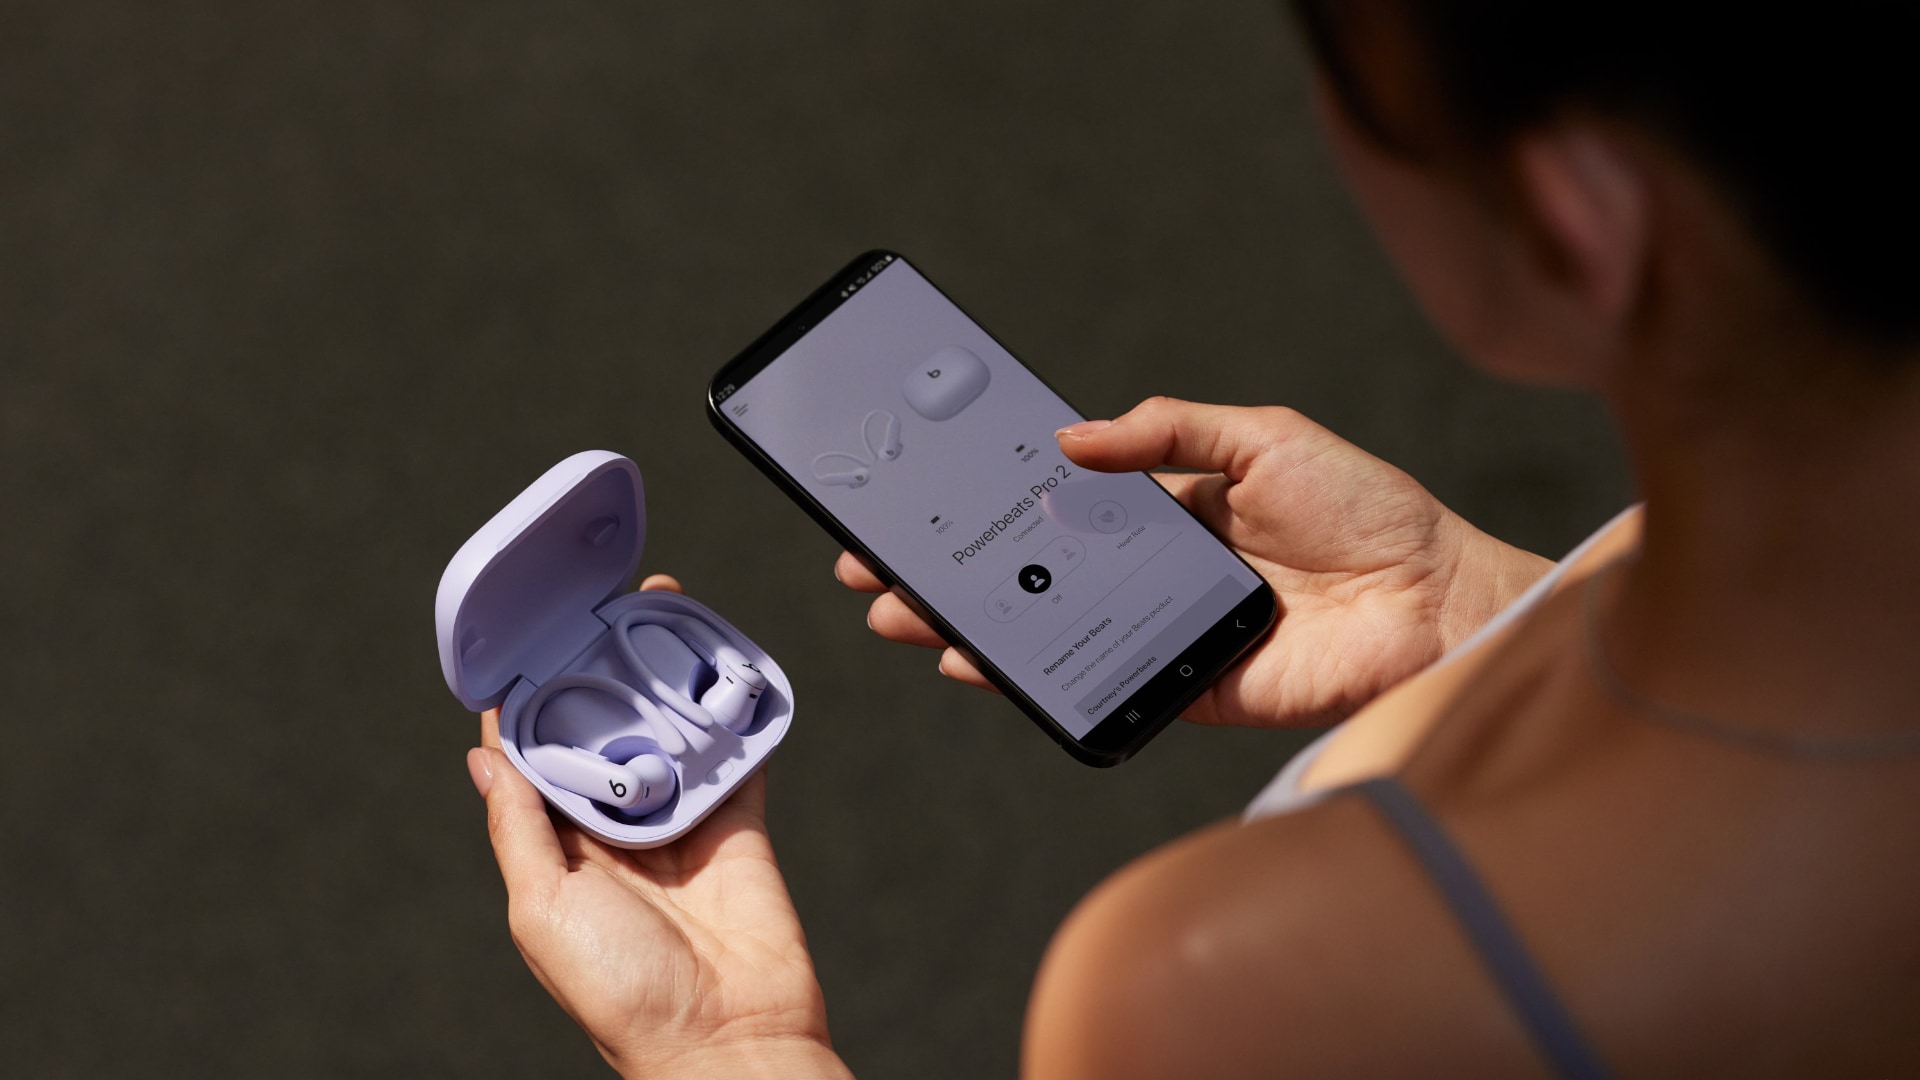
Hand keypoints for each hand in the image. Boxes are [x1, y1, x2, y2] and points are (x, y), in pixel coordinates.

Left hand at [467, 575, 851, 1079]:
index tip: (531, 637)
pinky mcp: (738, 824)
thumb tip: (486, 756)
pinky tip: (730, 669)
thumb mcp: (542, 909)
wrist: (728, 1037)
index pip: (540, 757)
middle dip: (607, 673)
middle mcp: (618, 830)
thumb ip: (519, 828)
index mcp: (560, 850)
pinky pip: (737, 757)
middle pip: (609, 732)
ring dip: (669, 680)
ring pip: (670, 733)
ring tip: (665, 615)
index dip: (534, 699)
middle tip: (606, 605)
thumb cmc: (623, 994)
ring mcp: (681, 823)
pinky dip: (737, 715)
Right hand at [838, 397, 1551, 727]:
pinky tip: (977, 664)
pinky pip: (1095, 684)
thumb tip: (1067, 437)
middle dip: (953, 567)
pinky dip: (1032, 679)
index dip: (988, 502)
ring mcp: (1161, 632)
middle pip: (1032, 572)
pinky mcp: (1182, 688)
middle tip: (878, 565)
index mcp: (1169, 507)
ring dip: (971, 623)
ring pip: (1048, 630)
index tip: (922, 496)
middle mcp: (1154, 572)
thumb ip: (1166, 430)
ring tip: (903, 614)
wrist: (1436, 599)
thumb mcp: (1262, 436)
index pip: (1056, 505)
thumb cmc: (1365, 508)